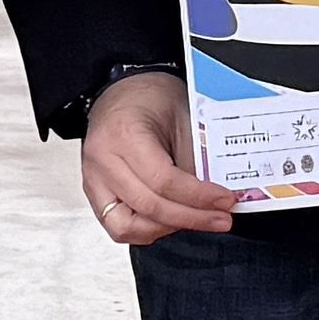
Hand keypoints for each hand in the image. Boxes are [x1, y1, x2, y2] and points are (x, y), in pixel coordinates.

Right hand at [80, 66, 240, 246]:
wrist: (124, 90)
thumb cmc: (150, 97)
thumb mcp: (182, 118)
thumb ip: (195, 160)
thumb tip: (215, 197)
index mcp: (124, 134)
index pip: (163, 180)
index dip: (198, 197)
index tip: (225, 200)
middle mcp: (103, 160)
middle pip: (148, 206)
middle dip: (190, 218)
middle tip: (221, 218)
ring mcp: (94, 179)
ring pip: (127, 226)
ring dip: (167, 228)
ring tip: (196, 220)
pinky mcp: (95, 192)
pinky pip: (117, 226)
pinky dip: (147, 229)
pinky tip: (171, 220)